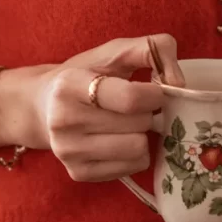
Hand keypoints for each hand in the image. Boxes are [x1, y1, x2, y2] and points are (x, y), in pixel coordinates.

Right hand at [19, 34, 184, 181]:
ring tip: (127, 124)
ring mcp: (68, 151)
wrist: (43, 107)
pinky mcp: (77, 172)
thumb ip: (151, 48)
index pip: (131, 99)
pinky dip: (134, 154)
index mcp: (69, 86)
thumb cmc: (84, 76)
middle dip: (145, 113)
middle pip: (138, 124)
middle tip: (133, 108)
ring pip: (138, 149)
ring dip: (142, 134)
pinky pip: (132, 167)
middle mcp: (63, 121)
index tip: (152, 89)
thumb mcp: (112, 53)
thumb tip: (178, 82)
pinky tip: (118, 140)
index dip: (154, 94)